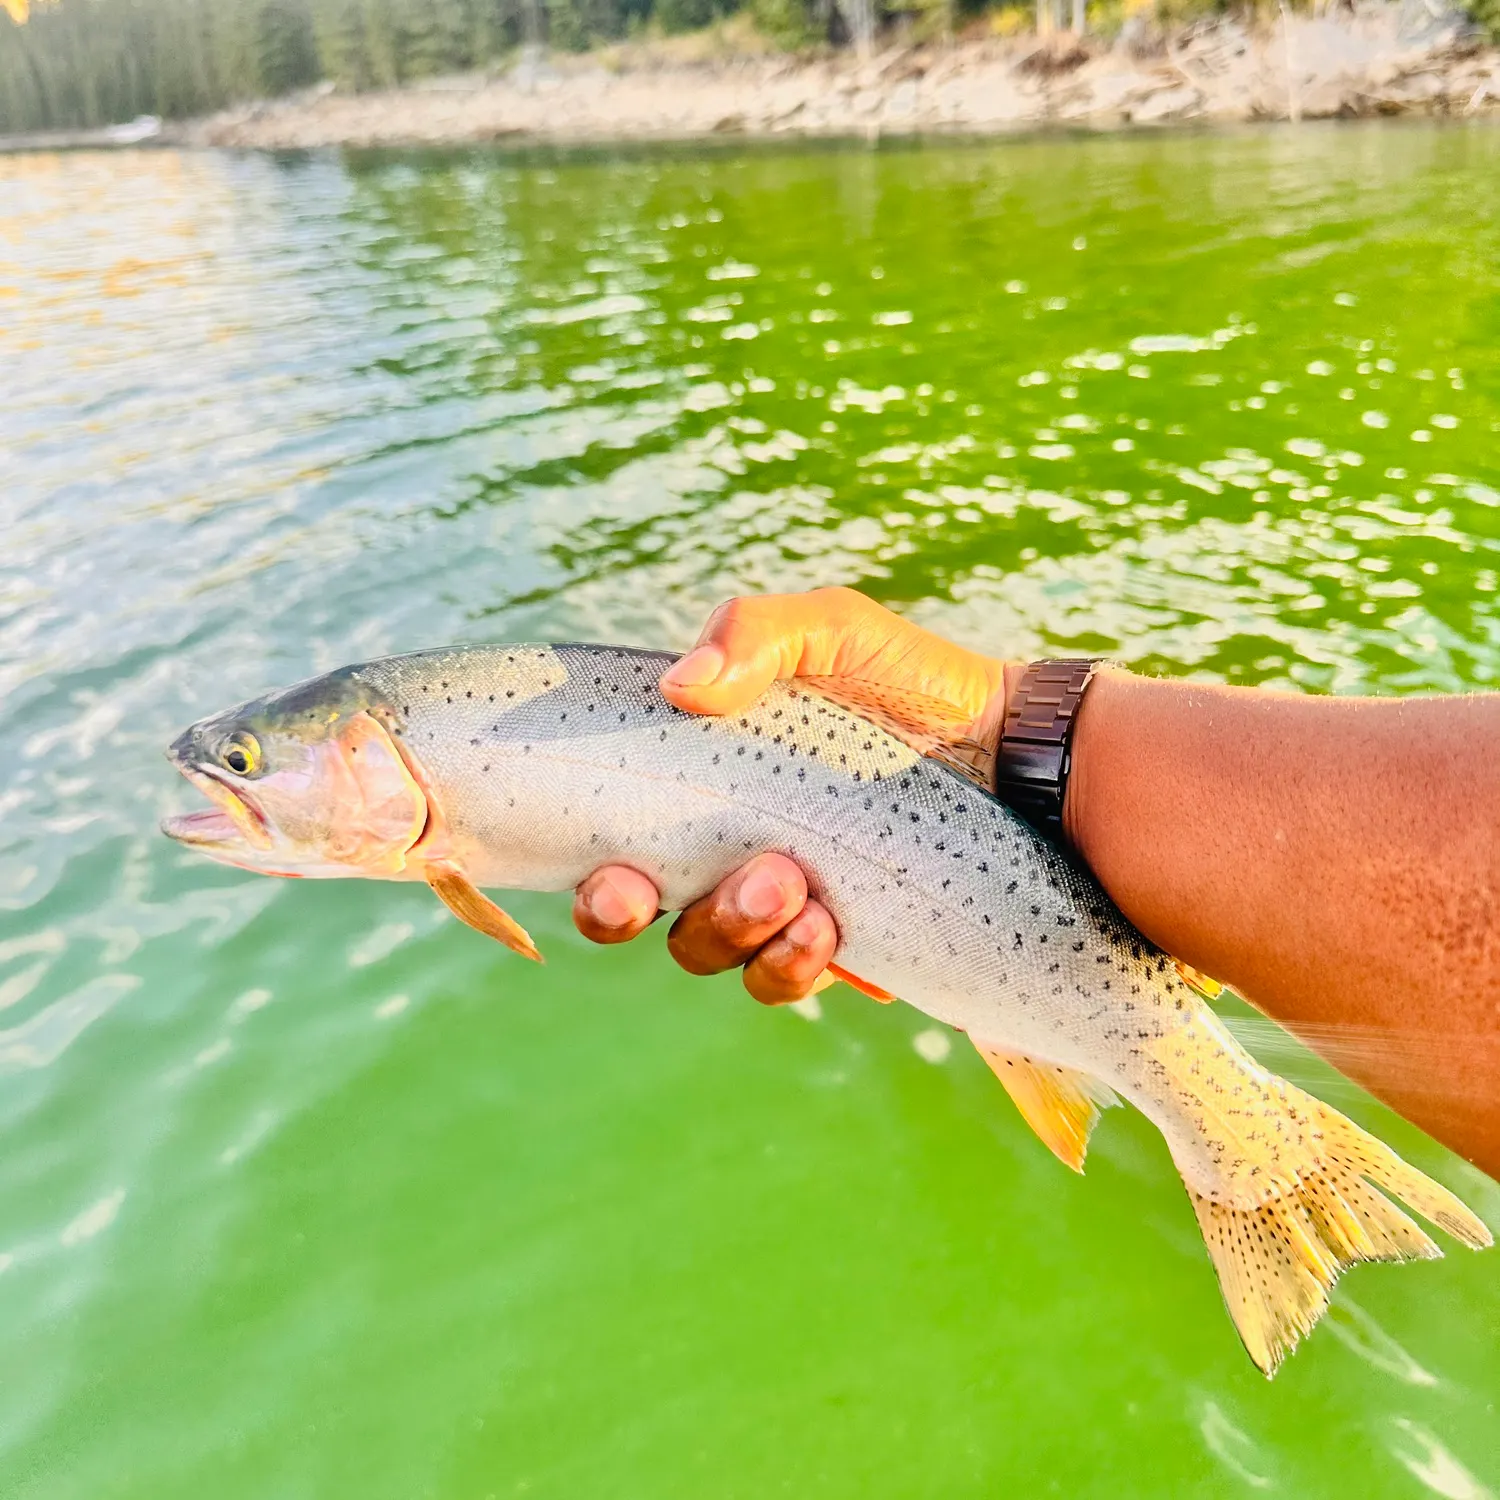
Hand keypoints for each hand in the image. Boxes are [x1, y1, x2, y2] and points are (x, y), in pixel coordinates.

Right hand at [572, 588, 1016, 1001]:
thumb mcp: (834, 631)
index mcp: (706, 791)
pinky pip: (794, 977)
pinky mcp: (845, 943)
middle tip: (736, 874)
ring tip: (802, 894)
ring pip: (722, 955)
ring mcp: (786, 907)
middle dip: (663, 918)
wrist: (1014, 743)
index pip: (621, 851)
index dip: (601, 885)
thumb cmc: (908, 681)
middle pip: (656, 921)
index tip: (616, 875)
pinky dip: (800, 962)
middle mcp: (731, 857)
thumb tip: (682, 686)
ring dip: (742, 933)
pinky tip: (835, 928)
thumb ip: (756, 633)